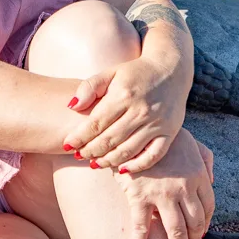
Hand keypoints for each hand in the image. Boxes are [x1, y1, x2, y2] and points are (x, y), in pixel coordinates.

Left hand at [63, 55, 189, 173]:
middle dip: (90, 151)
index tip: (68, 145)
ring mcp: (156, 124)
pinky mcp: (169, 133)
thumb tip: (71, 106)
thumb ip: (89, 87)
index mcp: (123, 95)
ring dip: (108, 161)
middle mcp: (140, 111)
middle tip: (79, 155)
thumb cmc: (135, 73)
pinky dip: (137, 166)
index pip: (96, 123)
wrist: (171, 70)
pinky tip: (122, 169)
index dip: (80, 137)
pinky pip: (153, 156)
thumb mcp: (110, 73)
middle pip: (109, 140)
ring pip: (128, 151)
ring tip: (95, 163)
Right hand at [115, 128, 214, 238]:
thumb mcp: (192, 140)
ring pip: (175, 231)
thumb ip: (206, 159)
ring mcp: (162, 194)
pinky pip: (141, 228)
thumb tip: (212, 180)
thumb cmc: (163, 134)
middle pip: (195, 223)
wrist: (133, 125)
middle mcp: (184, 187)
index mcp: (198, 174)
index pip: (208, 207)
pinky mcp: (139, 196)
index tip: (200, 233)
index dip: (205, 224)